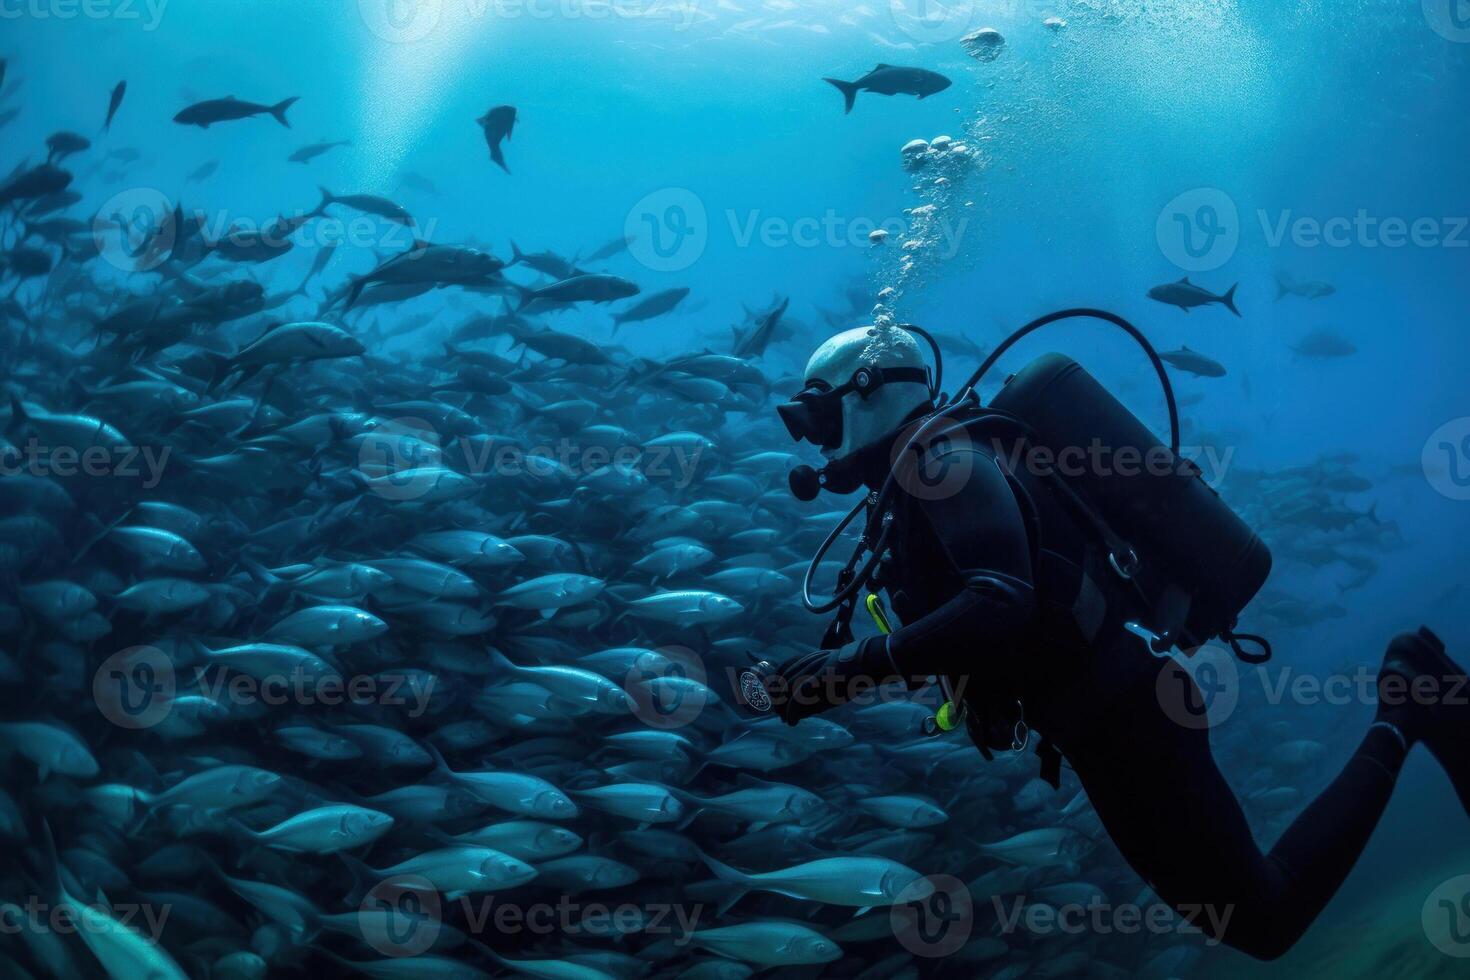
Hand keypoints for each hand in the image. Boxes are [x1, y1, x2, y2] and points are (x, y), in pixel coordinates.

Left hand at [773, 637, 893, 724]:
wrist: (867, 661)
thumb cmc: (853, 671)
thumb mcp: (831, 675)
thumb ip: (817, 687)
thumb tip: (805, 703)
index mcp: (808, 659)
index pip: (782, 669)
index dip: (776, 685)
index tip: (778, 699)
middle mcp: (806, 663)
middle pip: (781, 681)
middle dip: (777, 699)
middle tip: (780, 714)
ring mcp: (811, 671)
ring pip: (786, 690)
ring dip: (783, 708)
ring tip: (785, 719)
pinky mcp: (817, 680)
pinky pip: (798, 697)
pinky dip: (792, 711)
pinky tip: (792, 721)